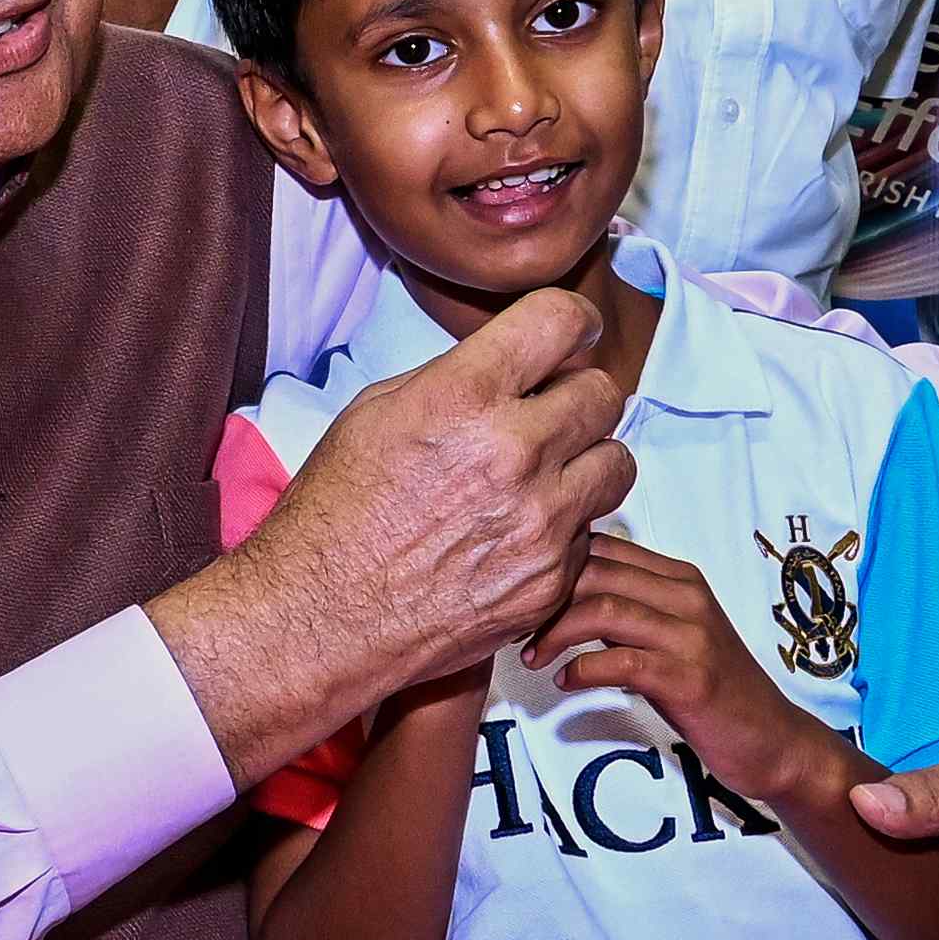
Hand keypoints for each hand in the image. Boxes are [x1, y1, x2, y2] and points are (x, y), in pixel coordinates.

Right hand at [260, 291, 633, 668]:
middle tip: (552, 414)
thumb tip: (509, 367)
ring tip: (546, 477)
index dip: (573, 321)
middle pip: (603, 394)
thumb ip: (455, 379)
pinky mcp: (551, 580)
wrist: (321, 617)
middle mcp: (514, 453)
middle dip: (578, 397)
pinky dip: (564, 531)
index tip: (574, 333)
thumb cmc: (335, 516)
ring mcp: (540, 522)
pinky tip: (514, 537)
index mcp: (464, 397)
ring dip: (587, 462)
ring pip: (617, 464)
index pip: (561, 321)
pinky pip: (589, 534)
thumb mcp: (375, 414)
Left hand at [533, 536, 825, 795]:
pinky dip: (581, 669)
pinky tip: (566, 682)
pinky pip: (618, 660)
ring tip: (534, 656)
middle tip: (520, 628)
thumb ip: (629, 610)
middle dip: (546, 598)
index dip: (555, 567)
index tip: (527, 598)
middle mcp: (687, 597)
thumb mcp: (671, 637)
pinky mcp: (688, 677)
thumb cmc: (712, 691)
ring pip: (602, 609)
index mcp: (681, 579)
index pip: (603, 547)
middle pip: (595, 570)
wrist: (771, 738)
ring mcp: (691, 635)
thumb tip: (563, 595)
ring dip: (555, 633)